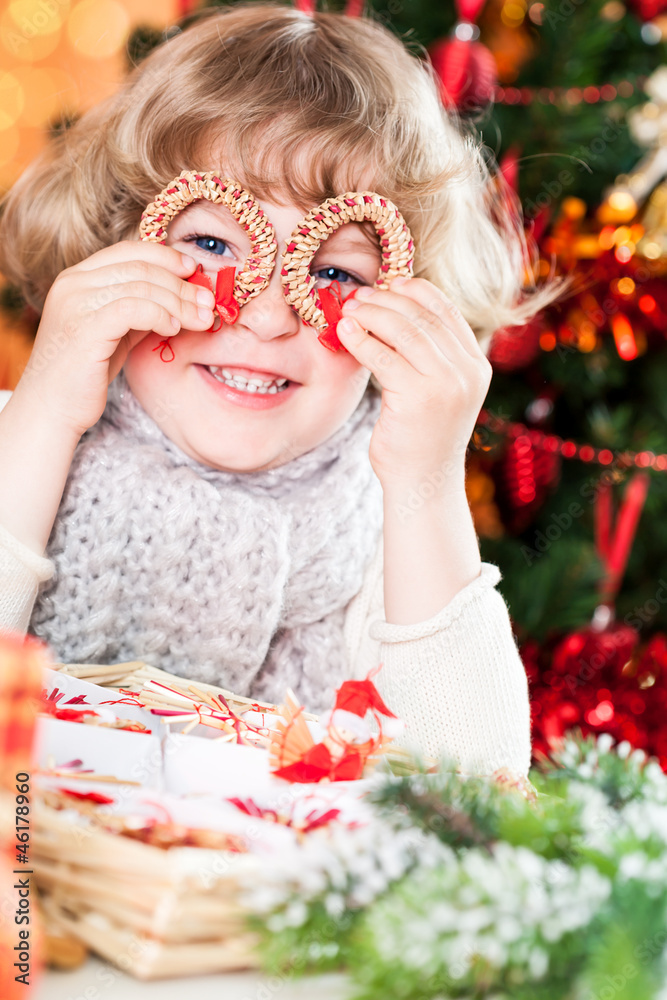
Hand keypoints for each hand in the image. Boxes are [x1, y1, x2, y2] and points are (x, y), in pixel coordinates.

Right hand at [16, 241, 215, 437]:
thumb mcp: (117, 332)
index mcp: (78, 277)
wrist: (53, 408)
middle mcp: (73, 283)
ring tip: (201, 319)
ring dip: (179, 302)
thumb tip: (185, 295)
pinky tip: (173, 329)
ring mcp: (75, 303)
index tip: (194, 270)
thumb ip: (141, 309)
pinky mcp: (84, 328)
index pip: (129, 250)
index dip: (166, 257)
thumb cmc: (86, 373)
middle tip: (209, 302)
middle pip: (140, 267)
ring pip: (141, 286)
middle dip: (181, 285)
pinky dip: (160, 315)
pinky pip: (133, 309)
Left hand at [337, 276, 492, 492]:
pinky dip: (361, 340)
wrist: (423, 482)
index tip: (391, 283)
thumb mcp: (437, 390)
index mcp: (477, 366)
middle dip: (388, 301)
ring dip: (373, 315)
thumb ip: (429, 356)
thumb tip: (391, 311)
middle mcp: (467, 372)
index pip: (447, 312)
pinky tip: (345, 332)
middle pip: (423, 318)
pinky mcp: (419, 396)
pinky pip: (384, 356)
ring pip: (405, 332)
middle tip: (360, 296)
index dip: (417, 291)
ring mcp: (447, 384)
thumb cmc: (422, 436)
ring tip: (349, 311)